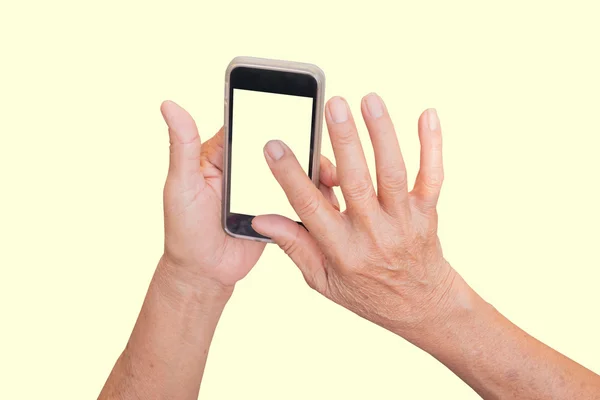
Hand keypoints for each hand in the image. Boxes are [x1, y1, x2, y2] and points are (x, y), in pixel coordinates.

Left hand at [159, 101, 338, 290]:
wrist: (204, 273)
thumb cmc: (184, 230)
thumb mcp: (181, 185)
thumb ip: (182, 147)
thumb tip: (170, 106)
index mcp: (221, 155)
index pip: (249, 125)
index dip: (271, 113)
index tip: (294, 105)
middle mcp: (244, 168)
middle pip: (278, 146)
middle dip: (302, 142)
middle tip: (321, 142)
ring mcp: (264, 189)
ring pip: (293, 171)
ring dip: (312, 169)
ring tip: (331, 172)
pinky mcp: (278, 210)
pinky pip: (298, 197)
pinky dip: (313, 195)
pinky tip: (330, 194)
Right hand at [251, 94, 459, 339]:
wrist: (422, 307)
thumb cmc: (368, 293)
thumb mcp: (323, 281)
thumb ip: (294, 246)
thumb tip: (262, 220)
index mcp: (343, 250)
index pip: (311, 208)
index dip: (291, 176)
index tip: (275, 146)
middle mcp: (374, 233)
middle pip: (357, 182)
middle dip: (344, 141)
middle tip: (333, 105)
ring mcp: (404, 221)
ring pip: (393, 172)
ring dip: (382, 134)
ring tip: (369, 99)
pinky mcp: (427, 212)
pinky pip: (432, 176)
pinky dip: (432, 145)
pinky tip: (427, 114)